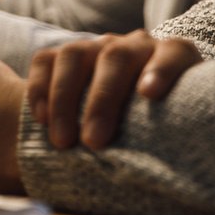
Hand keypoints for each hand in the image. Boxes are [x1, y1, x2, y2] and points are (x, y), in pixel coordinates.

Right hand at [26, 29, 201, 150]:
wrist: (129, 115)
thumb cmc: (158, 128)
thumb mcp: (173, 129)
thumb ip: (173, 132)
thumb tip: (162, 169)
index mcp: (171, 58)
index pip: (173, 54)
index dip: (162, 70)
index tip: (148, 94)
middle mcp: (134, 46)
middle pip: (117, 56)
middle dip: (103, 98)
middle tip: (93, 141)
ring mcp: (96, 46)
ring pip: (75, 55)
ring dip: (65, 98)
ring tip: (63, 141)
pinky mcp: (63, 56)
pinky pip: (45, 60)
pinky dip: (41, 89)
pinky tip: (41, 120)